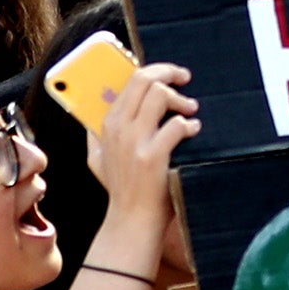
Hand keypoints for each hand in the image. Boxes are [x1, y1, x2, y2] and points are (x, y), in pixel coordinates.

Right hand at [90, 61, 197, 226]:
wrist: (131, 219)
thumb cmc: (121, 188)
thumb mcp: (98, 159)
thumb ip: (95, 134)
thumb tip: (95, 109)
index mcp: (106, 124)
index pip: (129, 80)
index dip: (153, 70)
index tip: (169, 73)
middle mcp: (117, 129)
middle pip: (144, 80)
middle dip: (169, 73)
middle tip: (185, 79)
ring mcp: (133, 142)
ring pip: (159, 95)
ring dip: (181, 99)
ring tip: (191, 110)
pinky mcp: (152, 156)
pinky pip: (176, 125)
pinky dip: (189, 124)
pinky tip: (194, 129)